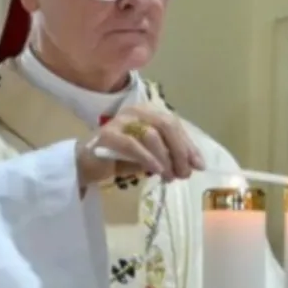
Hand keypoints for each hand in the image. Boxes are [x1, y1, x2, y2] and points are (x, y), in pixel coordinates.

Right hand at [76, 104, 204, 185]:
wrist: (88, 165)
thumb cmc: (121, 158)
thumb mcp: (151, 156)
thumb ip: (169, 155)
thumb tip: (193, 165)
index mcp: (147, 112)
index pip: (174, 125)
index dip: (188, 145)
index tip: (199, 165)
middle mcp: (135, 111)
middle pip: (166, 126)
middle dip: (180, 151)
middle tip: (185, 173)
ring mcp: (120, 121)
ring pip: (152, 134)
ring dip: (165, 158)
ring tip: (170, 176)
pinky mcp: (108, 135)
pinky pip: (133, 145)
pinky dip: (148, 158)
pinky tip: (157, 171)